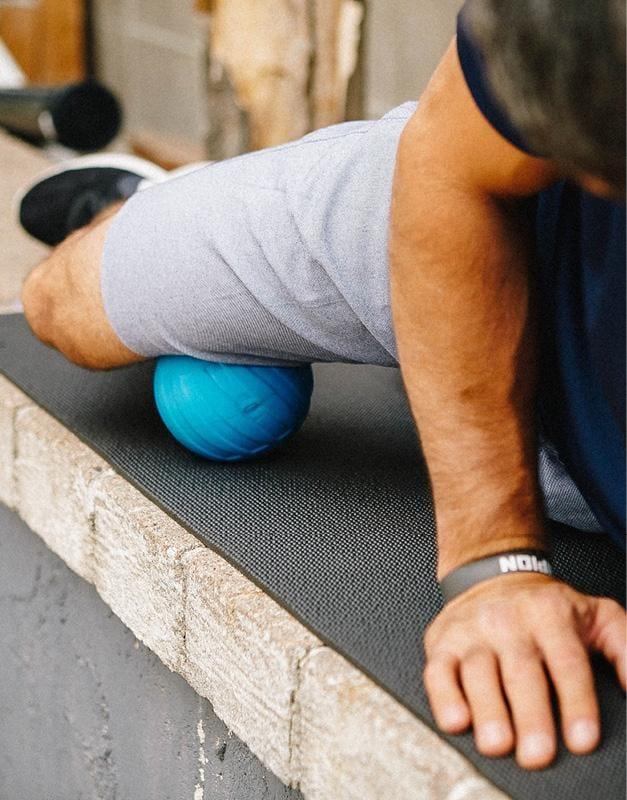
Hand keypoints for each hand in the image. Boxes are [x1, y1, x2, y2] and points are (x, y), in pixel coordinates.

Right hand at [423, 572, 625, 768]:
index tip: (583, 739)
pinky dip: (444, 696)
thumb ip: (626, 649)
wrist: (493, 575)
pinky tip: (456, 720)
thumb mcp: (598, 615)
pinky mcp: (442, 643)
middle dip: (530, 714)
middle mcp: (508, 621)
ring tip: (498, 743)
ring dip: (487, 709)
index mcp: (550, 614)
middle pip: (521, 671)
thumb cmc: (548, 609)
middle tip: (538, 753)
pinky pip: (438, 671)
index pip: (566, 661)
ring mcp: (472, 631)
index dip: (576, 702)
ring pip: (478, 671)